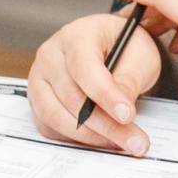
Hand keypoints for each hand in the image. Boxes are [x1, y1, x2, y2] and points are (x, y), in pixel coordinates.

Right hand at [26, 10, 160, 153]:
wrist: (111, 51)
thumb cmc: (124, 49)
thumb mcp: (139, 57)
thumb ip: (129, 81)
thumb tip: (122, 110)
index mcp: (75, 36)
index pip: (83, 66)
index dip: (105, 94)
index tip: (128, 115)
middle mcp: (49, 55)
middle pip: (70, 96)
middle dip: (106, 124)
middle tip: (136, 141)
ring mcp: (39, 78)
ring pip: (54, 115)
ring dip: (90, 136)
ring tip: (121, 142)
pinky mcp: (37, 100)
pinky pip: (49, 126)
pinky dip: (74, 138)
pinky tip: (100, 139)